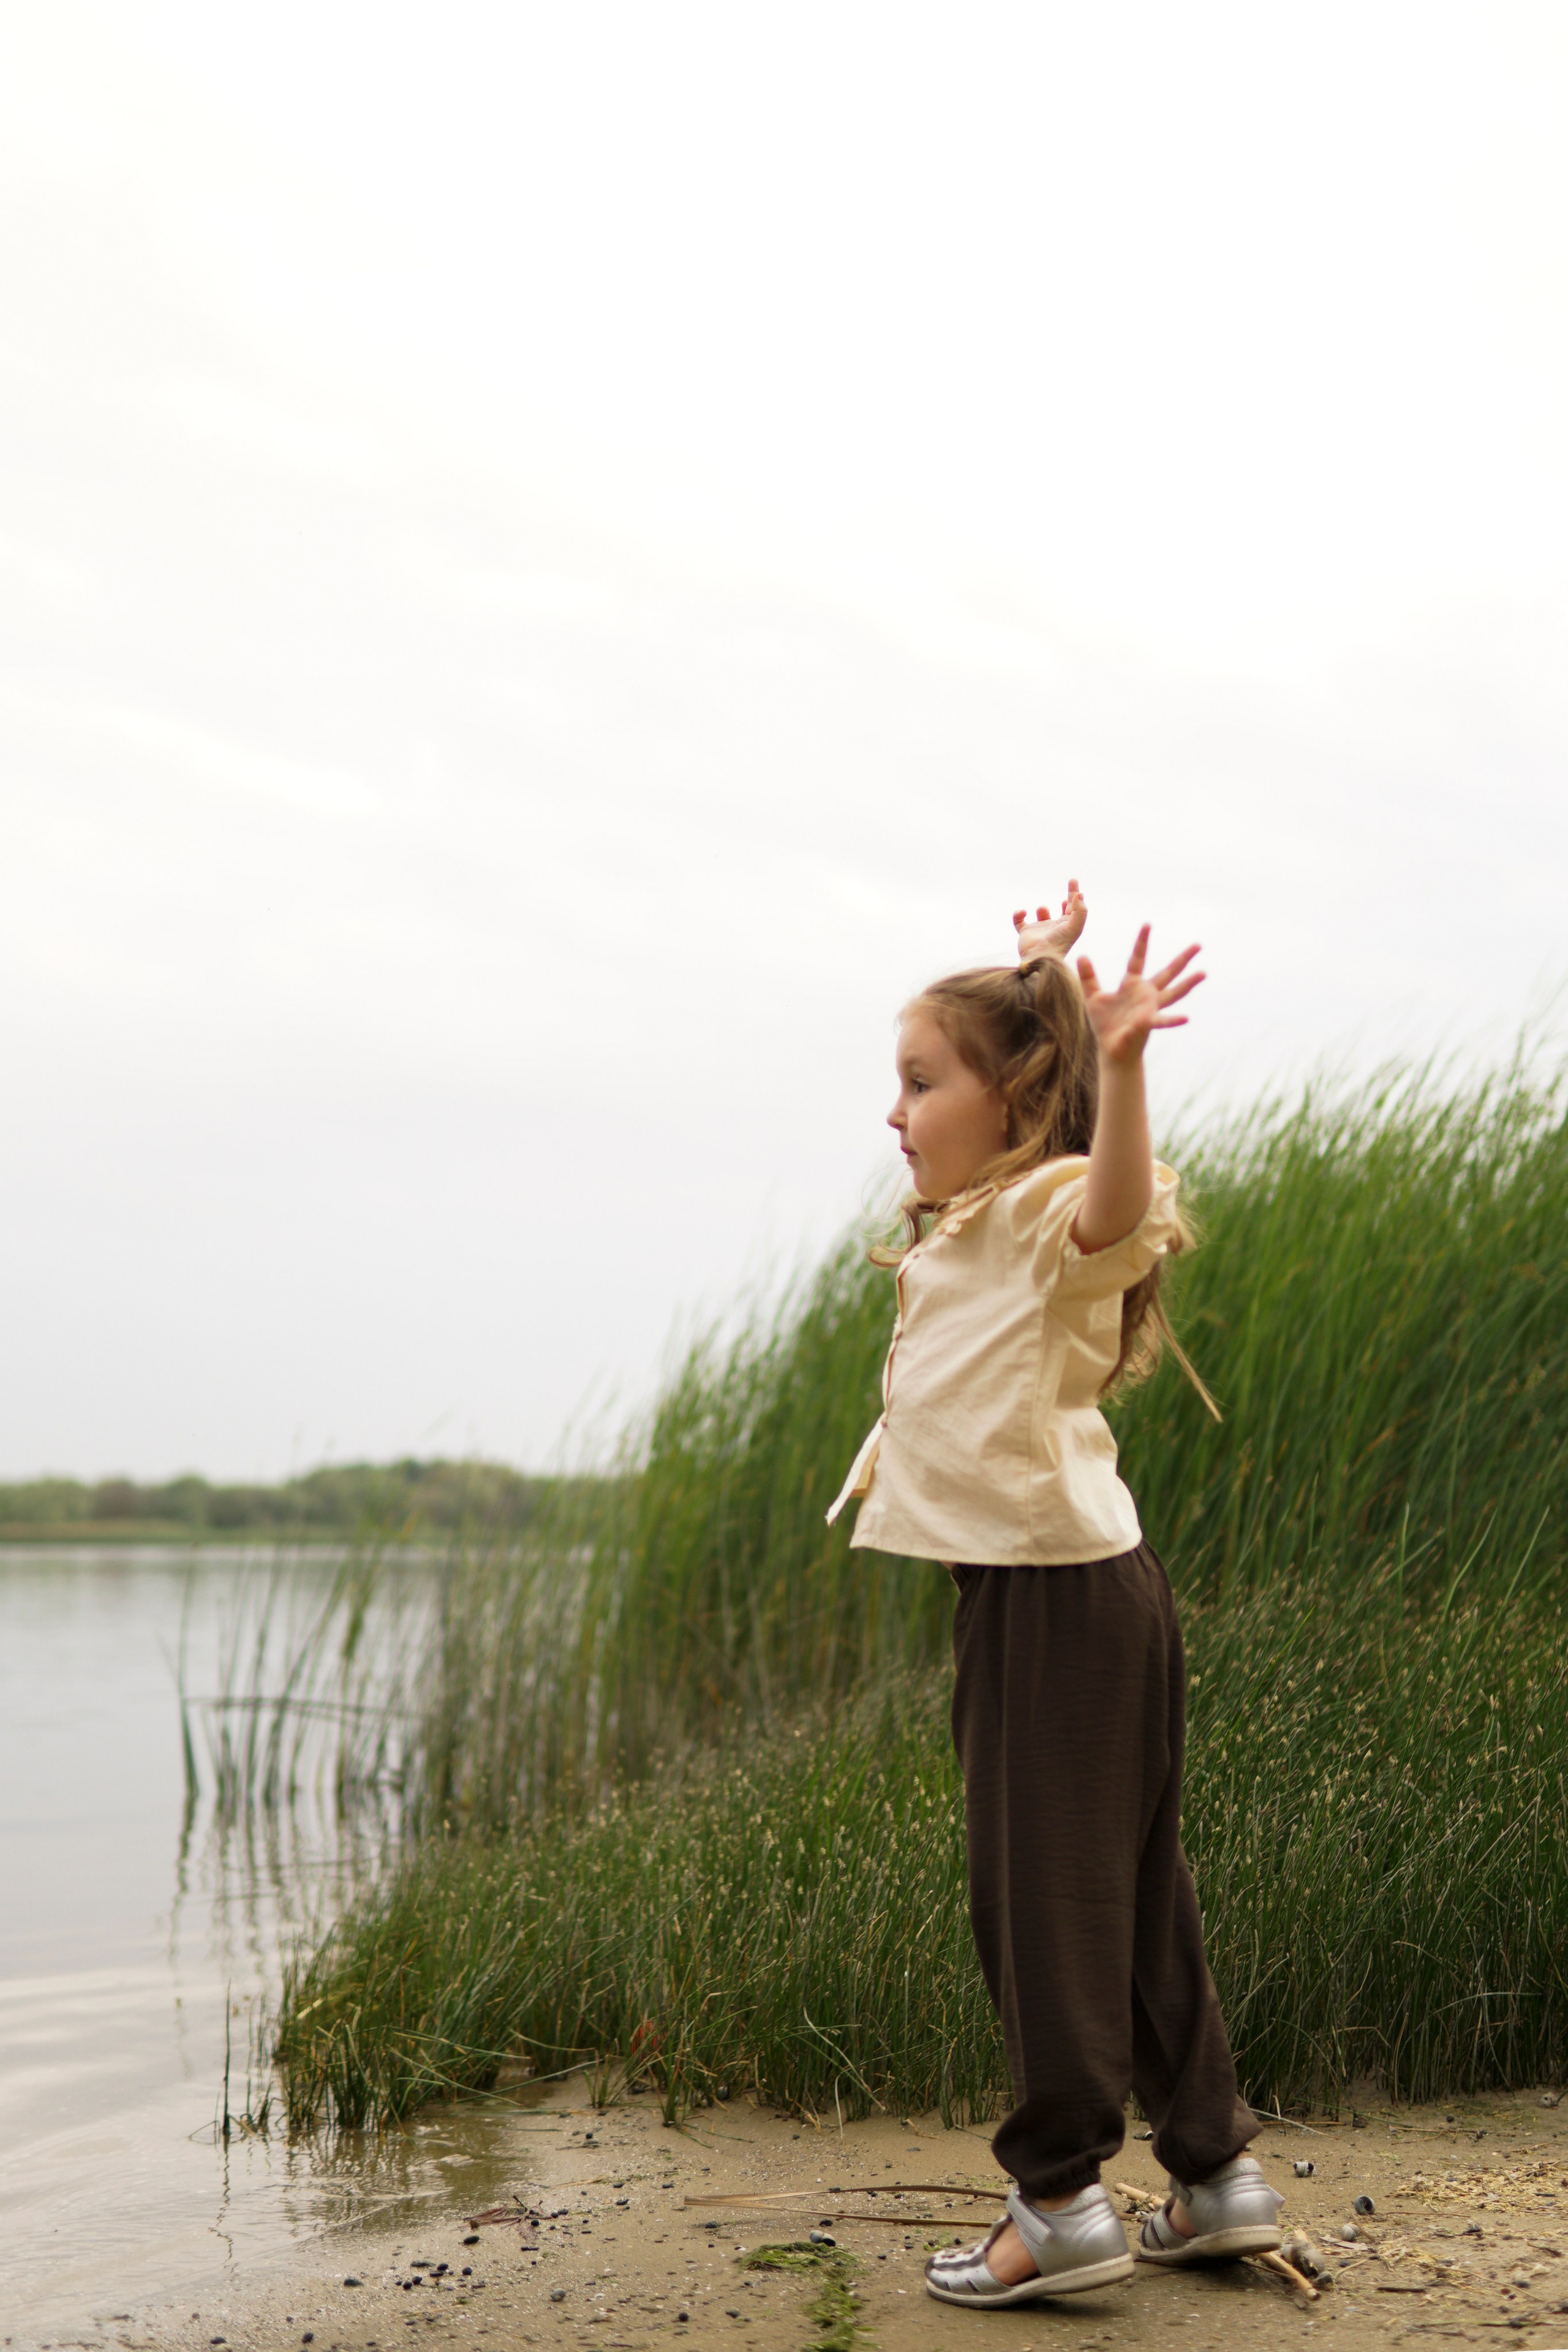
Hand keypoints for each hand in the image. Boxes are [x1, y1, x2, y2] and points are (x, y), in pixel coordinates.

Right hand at [1012, 879, 1085, 961]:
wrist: (1039, 957)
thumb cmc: (1058, 943)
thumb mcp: (1074, 927)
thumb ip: (1080, 910)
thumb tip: (1079, 895)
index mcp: (1067, 926)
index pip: (1074, 908)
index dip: (1075, 894)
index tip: (1073, 880)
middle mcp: (1055, 928)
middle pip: (1063, 910)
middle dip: (1067, 899)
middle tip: (1070, 883)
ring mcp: (1040, 930)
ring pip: (1042, 916)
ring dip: (1042, 910)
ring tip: (1042, 910)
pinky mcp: (1025, 933)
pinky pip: (1019, 921)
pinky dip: (1018, 915)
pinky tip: (1023, 912)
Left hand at [1077, 926, 1203, 1065]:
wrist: (1111, 1049)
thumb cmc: (1105, 1024)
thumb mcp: (1093, 997)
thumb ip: (1088, 977)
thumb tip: (1082, 955)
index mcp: (1132, 984)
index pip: (1138, 959)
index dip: (1142, 942)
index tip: (1147, 924)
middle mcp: (1146, 994)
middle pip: (1167, 972)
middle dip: (1182, 959)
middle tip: (1198, 944)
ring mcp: (1151, 1008)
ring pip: (1174, 993)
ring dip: (1188, 983)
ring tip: (1204, 973)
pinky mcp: (1148, 1023)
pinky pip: (1162, 1021)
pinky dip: (1173, 1020)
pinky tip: (1186, 1018)